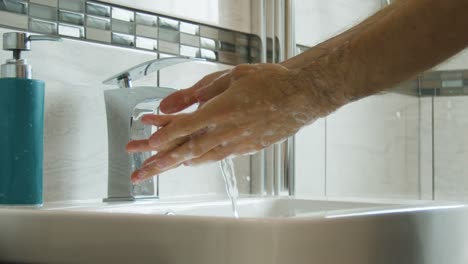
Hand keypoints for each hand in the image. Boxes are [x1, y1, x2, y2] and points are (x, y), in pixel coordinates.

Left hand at [126, 63, 326, 182]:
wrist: (300, 96)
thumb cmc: (268, 82)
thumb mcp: (228, 77)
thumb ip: (196, 92)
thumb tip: (168, 103)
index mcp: (219, 111)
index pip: (181, 128)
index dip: (159, 136)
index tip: (142, 143)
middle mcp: (225, 132)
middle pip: (185, 151)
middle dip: (157, 163)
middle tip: (138, 174)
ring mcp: (236, 144)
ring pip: (199, 159)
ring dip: (174, 165)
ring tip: (155, 170)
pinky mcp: (246, 149)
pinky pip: (215, 157)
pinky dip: (197, 160)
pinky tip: (188, 162)